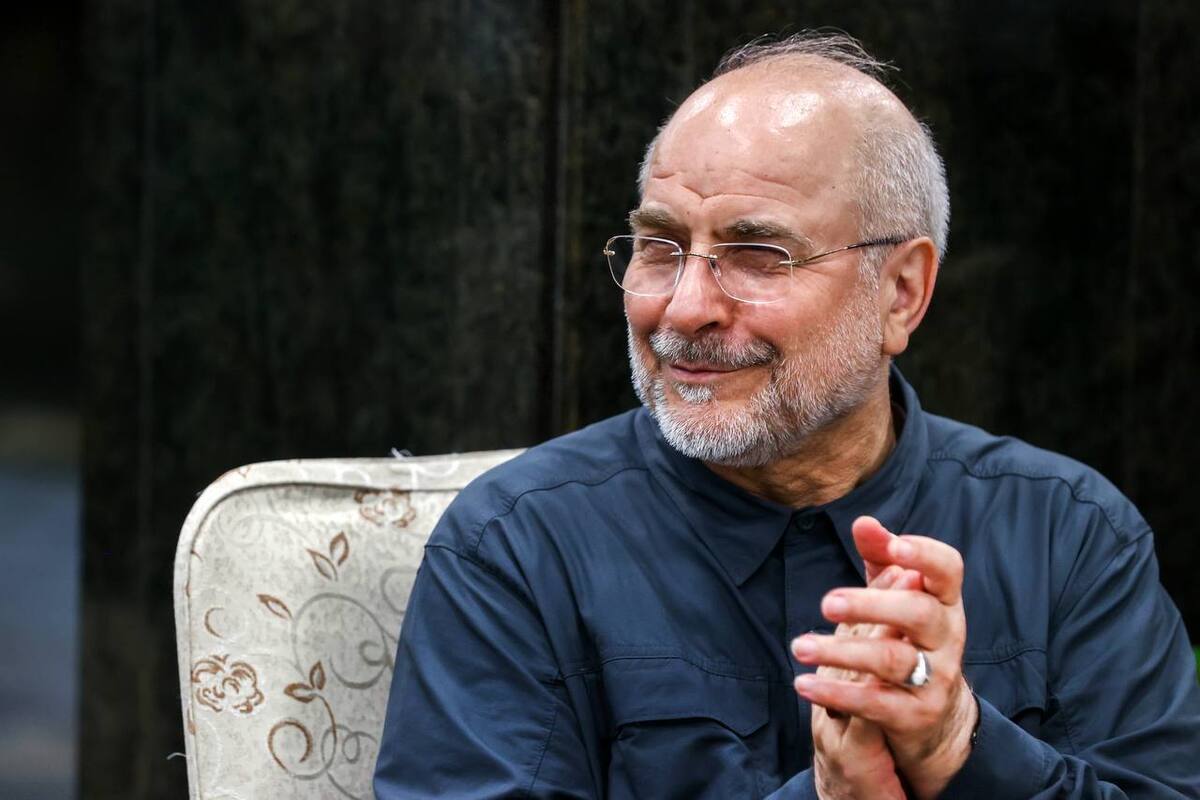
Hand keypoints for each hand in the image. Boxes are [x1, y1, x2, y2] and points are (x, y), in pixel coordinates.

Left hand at [792, 517, 976, 799]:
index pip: (948, 569)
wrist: (934, 714)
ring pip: (893, 660)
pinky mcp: (916, 714)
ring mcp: (937, 678)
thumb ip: (881, 557)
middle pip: (918, 613)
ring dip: (842, 651)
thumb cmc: (906, 637)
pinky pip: (876, 703)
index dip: (925, 554)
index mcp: (944, 600)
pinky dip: (836, 693)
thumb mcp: (896, 595)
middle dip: (871, 604)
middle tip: (827, 603)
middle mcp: (948, 637)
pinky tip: (803, 683)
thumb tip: (864, 522)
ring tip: (800, 646)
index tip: (894, 546)